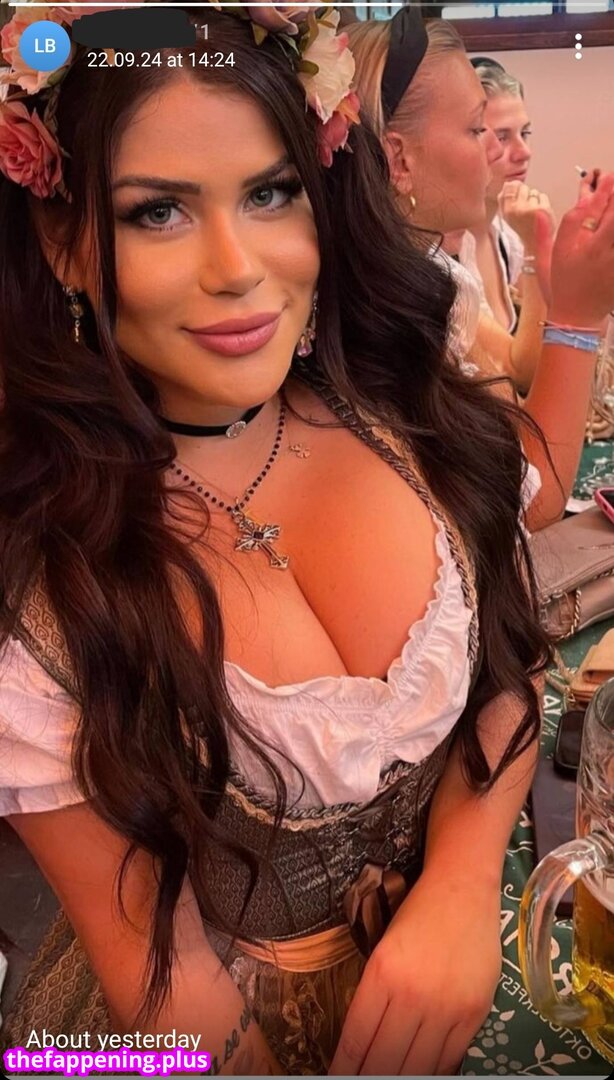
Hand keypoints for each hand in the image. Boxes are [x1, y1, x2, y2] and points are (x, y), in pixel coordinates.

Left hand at [328, 871, 500, 1075]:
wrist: (462, 889)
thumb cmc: (417, 915)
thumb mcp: (382, 951)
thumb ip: (374, 997)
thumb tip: (362, 1046)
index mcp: (382, 974)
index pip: (356, 1040)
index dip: (344, 1070)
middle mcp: (412, 994)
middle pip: (384, 1061)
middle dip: (368, 1079)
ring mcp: (446, 1006)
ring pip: (417, 1067)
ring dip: (398, 1079)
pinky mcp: (473, 1013)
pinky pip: (449, 1059)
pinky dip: (432, 1072)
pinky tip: (419, 1072)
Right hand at [498, 181, 555, 253]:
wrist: (534, 245)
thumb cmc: (522, 230)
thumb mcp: (508, 217)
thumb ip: (505, 200)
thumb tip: (507, 184)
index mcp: (507, 211)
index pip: (509, 187)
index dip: (515, 187)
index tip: (518, 193)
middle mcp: (517, 209)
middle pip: (522, 187)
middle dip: (526, 194)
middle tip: (527, 207)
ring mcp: (531, 208)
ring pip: (534, 192)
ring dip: (535, 200)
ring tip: (534, 212)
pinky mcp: (543, 209)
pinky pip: (543, 196)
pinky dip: (543, 203)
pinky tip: (540, 213)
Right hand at [548, 170, 613, 326]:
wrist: (575, 322)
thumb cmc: (560, 292)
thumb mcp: (546, 263)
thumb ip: (543, 235)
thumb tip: (540, 213)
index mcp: (576, 245)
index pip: (589, 208)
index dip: (600, 189)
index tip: (604, 178)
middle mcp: (595, 250)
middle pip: (610, 214)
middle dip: (613, 196)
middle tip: (613, 184)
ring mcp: (610, 261)